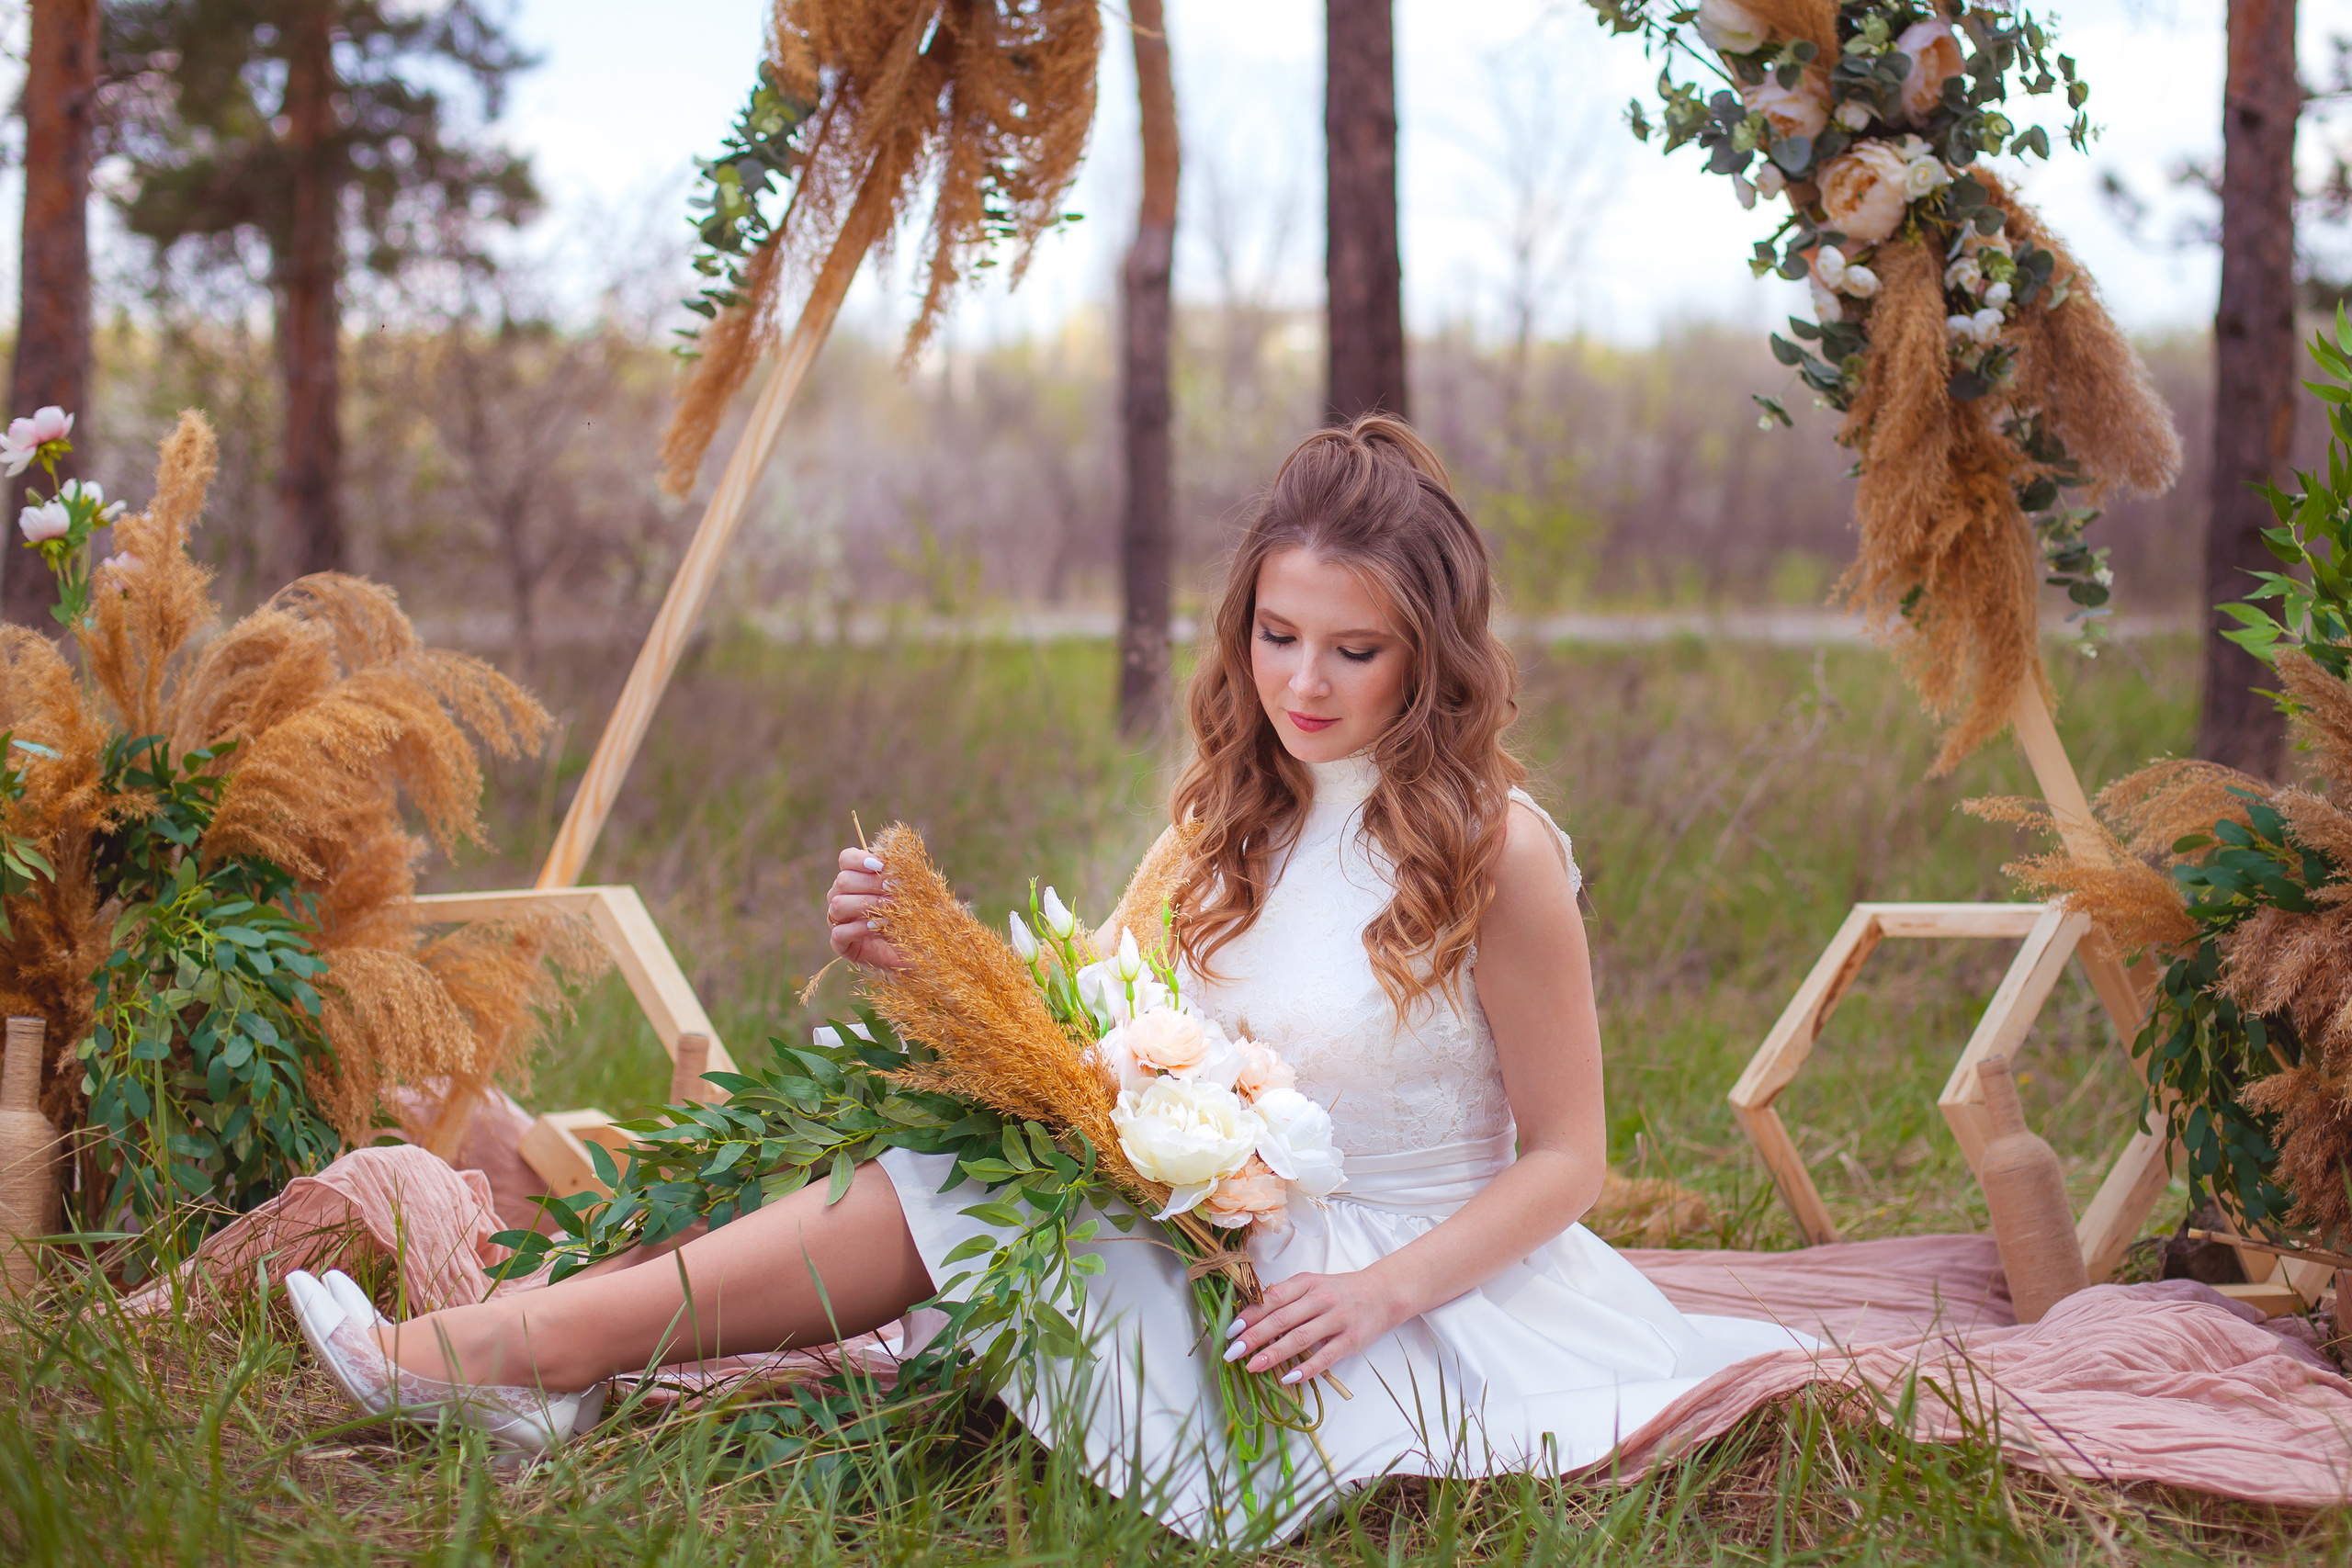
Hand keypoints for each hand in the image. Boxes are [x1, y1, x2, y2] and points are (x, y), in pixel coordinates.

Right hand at [826, 847, 905, 969]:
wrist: (913, 952)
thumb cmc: (912, 918)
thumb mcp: (914, 893)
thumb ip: (908, 876)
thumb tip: (907, 859)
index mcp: (856, 878)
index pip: (846, 859)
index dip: (860, 859)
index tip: (881, 864)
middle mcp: (841, 896)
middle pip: (843, 880)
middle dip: (870, 882)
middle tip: (893, 888)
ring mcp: (838, 920)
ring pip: (838, 905)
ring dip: (866, 903)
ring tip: (891, 909)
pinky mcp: (841, 944)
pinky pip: (839, 933)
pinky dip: (858, 928)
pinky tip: (877, 926)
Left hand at [1224, 1267, 1407, 1384]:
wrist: (1383, 1293)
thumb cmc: (1340, 1291)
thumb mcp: (1313, 1285)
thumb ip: (1287, 1297)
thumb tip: (1251, 1316)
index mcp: (1307, 1282)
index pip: (1272, 1299)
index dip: (1250, 1315)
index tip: (1230, 1331)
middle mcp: (1321, 1298)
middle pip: (1282, 1319)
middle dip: (1254, 1336)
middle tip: (1233, 1352)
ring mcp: (1337, 1319)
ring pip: (1301, 1338)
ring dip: (1274, 1354)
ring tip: (1253, 1366)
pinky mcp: (1351, 1340)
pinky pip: (1325, 1356)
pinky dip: (1306, 1368)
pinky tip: (1288, 1378)